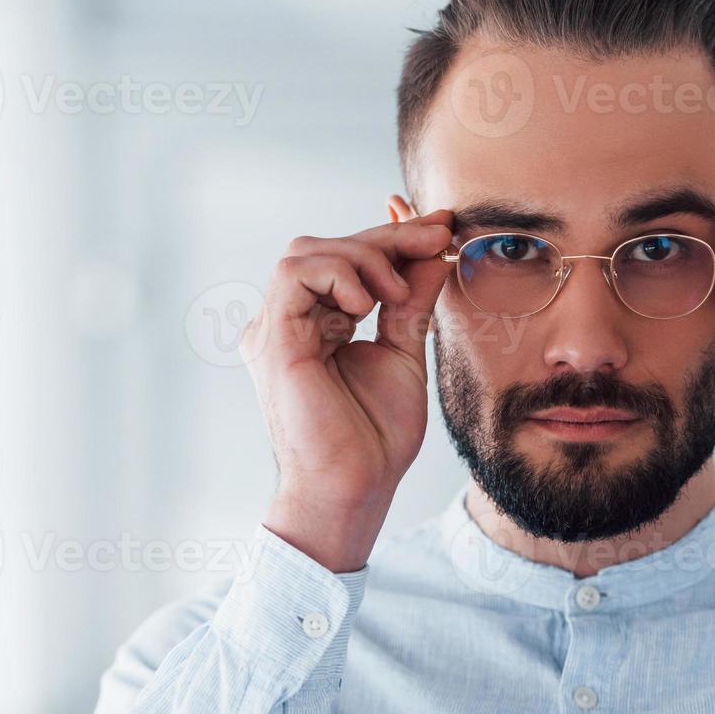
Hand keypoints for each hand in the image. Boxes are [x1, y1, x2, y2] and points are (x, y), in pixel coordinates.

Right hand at [241, 209, 454, 570]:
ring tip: (396, 294)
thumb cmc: (375, 437)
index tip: (441, 226)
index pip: (346, 260)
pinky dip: (338, 274)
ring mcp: (275, 328)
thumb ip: (412, 301)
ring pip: (309, 250)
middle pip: (328, 246)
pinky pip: (295, 273)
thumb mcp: (404, 350)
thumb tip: (435, 251)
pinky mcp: (272, 338)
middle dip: (387, 236)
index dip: (392, 235)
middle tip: (437, 236)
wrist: (355, 487)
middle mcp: (288, 322)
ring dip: (364, 256)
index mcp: (314, 324)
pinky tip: (367, 304)